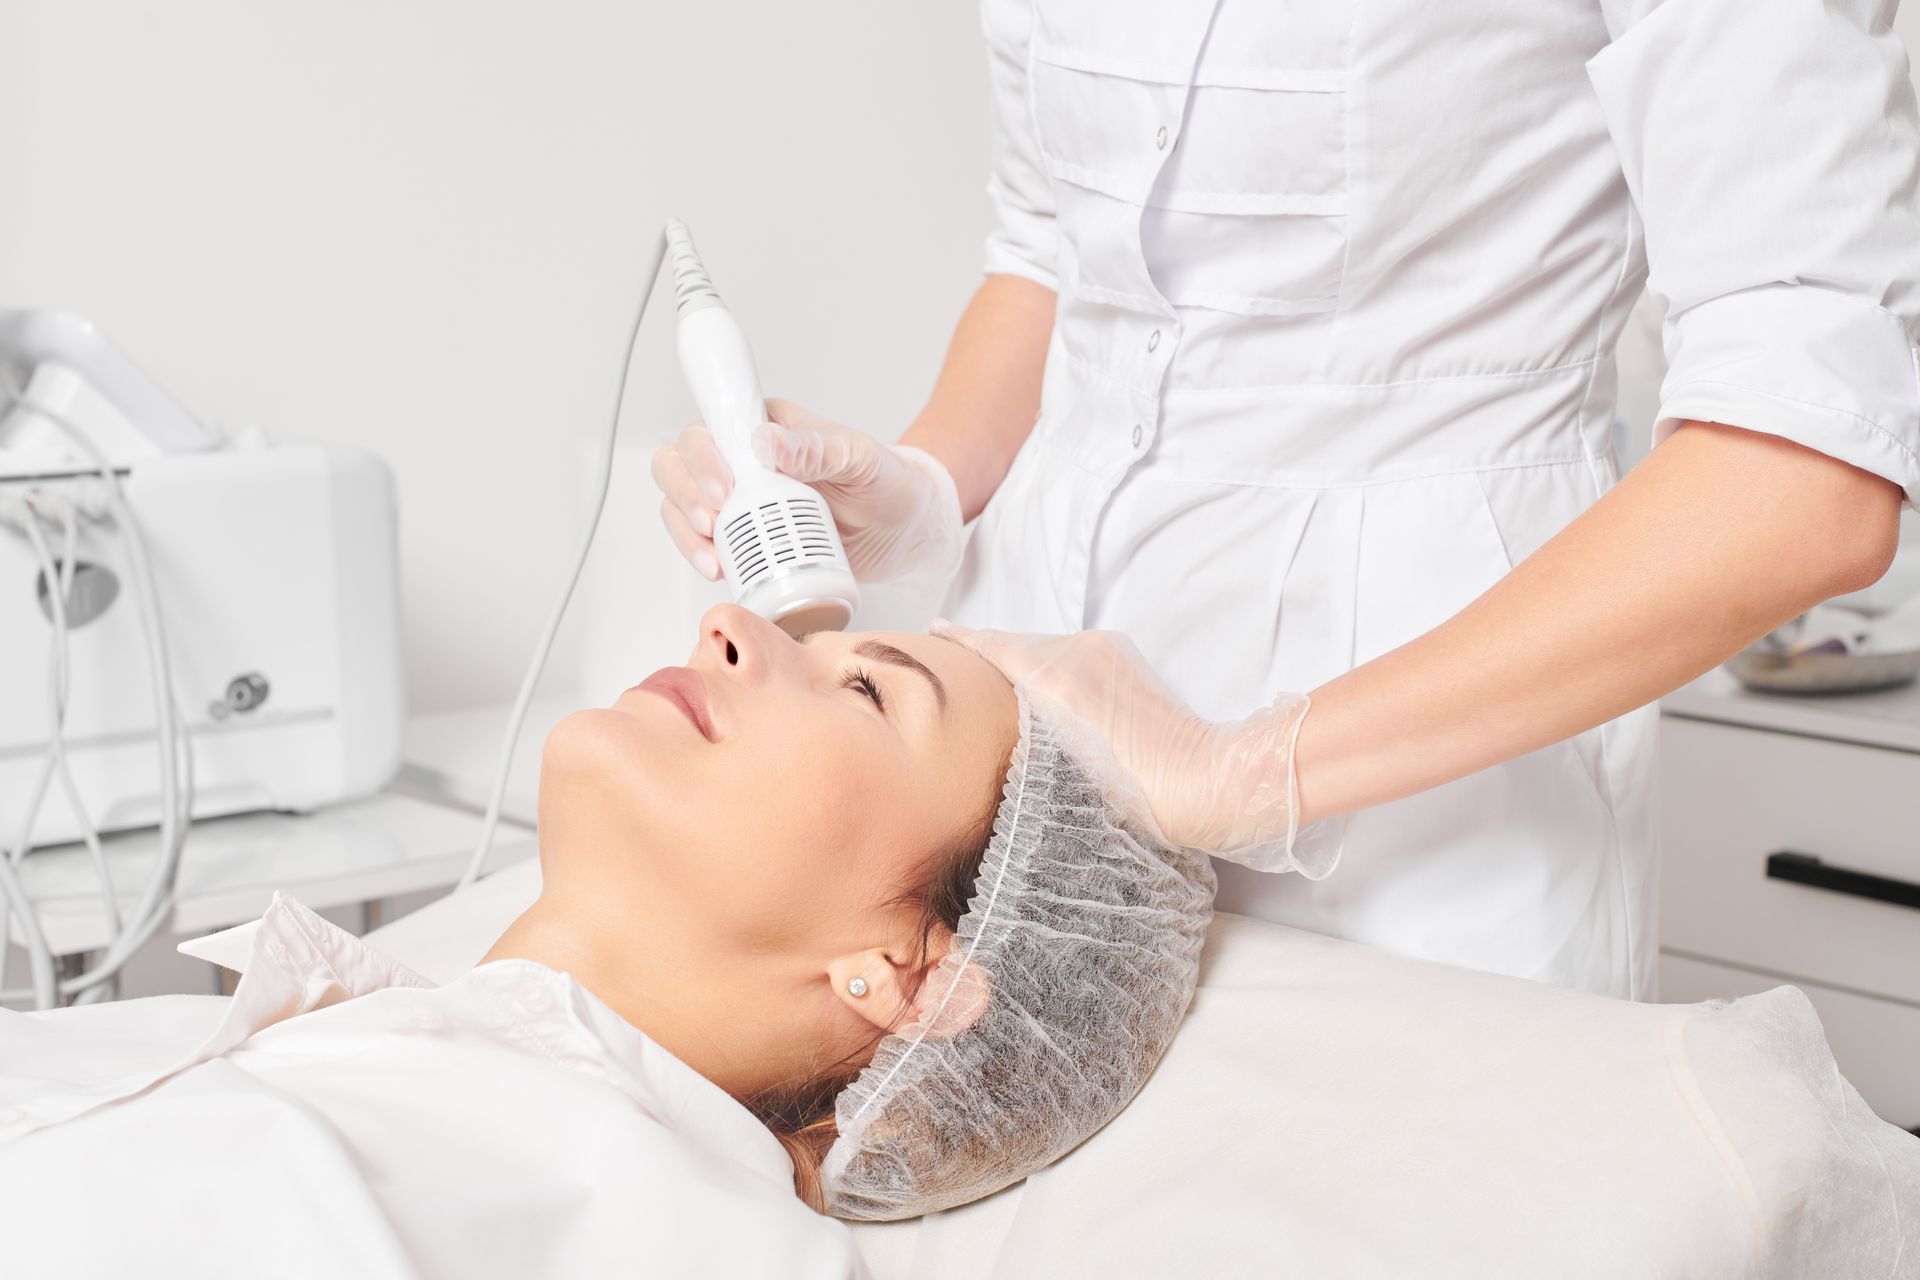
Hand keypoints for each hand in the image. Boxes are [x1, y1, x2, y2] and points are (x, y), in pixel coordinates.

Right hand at [651, 399, 963, 587]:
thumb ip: (815, 448)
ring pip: (681, 506)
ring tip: (715, 558)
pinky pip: (704, 544)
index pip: (709, 426)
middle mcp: (742, 462)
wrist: (908, 528)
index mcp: (765, 427)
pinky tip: (719, 569)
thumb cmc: (886, 481)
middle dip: (686, 495)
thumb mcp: (859, 457)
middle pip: (678, 465)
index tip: (724, 487)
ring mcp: (740, 502)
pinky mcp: (747, 540)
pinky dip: (700, 556)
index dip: (701, 455)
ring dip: (686, 532)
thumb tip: (764, 441)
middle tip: (713, 523)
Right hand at [932, 622, 1330, 874]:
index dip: (958, 639)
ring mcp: (1107, 654)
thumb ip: (1027, 732)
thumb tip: (1006, 715)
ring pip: (1045, 651)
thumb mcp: (1064, 768)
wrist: (1208, 784)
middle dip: (984, 653)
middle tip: (950, 662)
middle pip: (1018, 645)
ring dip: (1019, 664)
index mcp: (1059, 674)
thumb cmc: (1139, 792)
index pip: (995, 645)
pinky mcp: (1126, 662)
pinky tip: (1039, 692)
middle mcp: (1080, 651)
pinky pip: (1071, 658)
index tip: (929, 630)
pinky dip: (1048, 669)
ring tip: (988, 682)